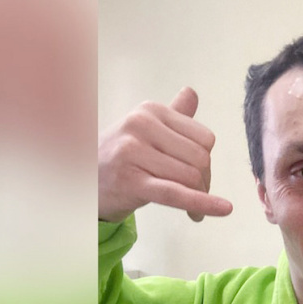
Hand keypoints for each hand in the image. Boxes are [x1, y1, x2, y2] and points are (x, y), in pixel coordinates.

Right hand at [98, 87, 232, 222]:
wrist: (83, 181)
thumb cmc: (122, 157)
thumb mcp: (145, 129)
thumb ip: (173, 114)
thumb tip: (191, 93)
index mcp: (150, 111)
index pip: (205, 139)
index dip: (208, 162)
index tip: (200, 176)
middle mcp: (141, 125)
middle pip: (201, 159)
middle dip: (205, 182)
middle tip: (196, 195)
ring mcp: (133, 152)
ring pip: (191, 177)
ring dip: (199, 199)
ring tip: (192, 209)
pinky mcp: (130, 181)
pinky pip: (176, 194)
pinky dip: (201, 204)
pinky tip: (218, 211)